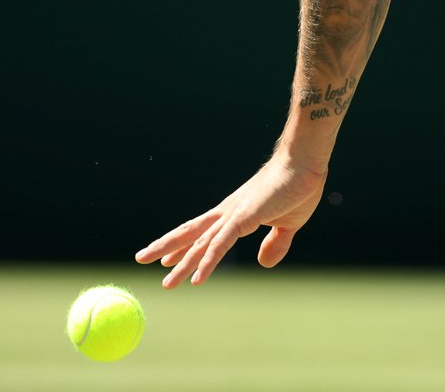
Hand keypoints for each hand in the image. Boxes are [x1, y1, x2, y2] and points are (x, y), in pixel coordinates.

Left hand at [135, 155, 326, 287]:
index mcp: (235, 214)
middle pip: (189, 233)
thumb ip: (275, 244)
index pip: (201, 232)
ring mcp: (232, 215)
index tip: (165, 257)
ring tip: (164, 282)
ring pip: (200, 243)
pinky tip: (196, 279)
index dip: (182, 245)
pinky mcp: (244, 218)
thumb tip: (265, 263)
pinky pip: (220, 245)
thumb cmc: (297, 187)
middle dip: (165, 247)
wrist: (304, 163)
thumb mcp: (287, 224)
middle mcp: (226, 213)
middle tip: (141, 259)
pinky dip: (207, 262)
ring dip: (181, 264)